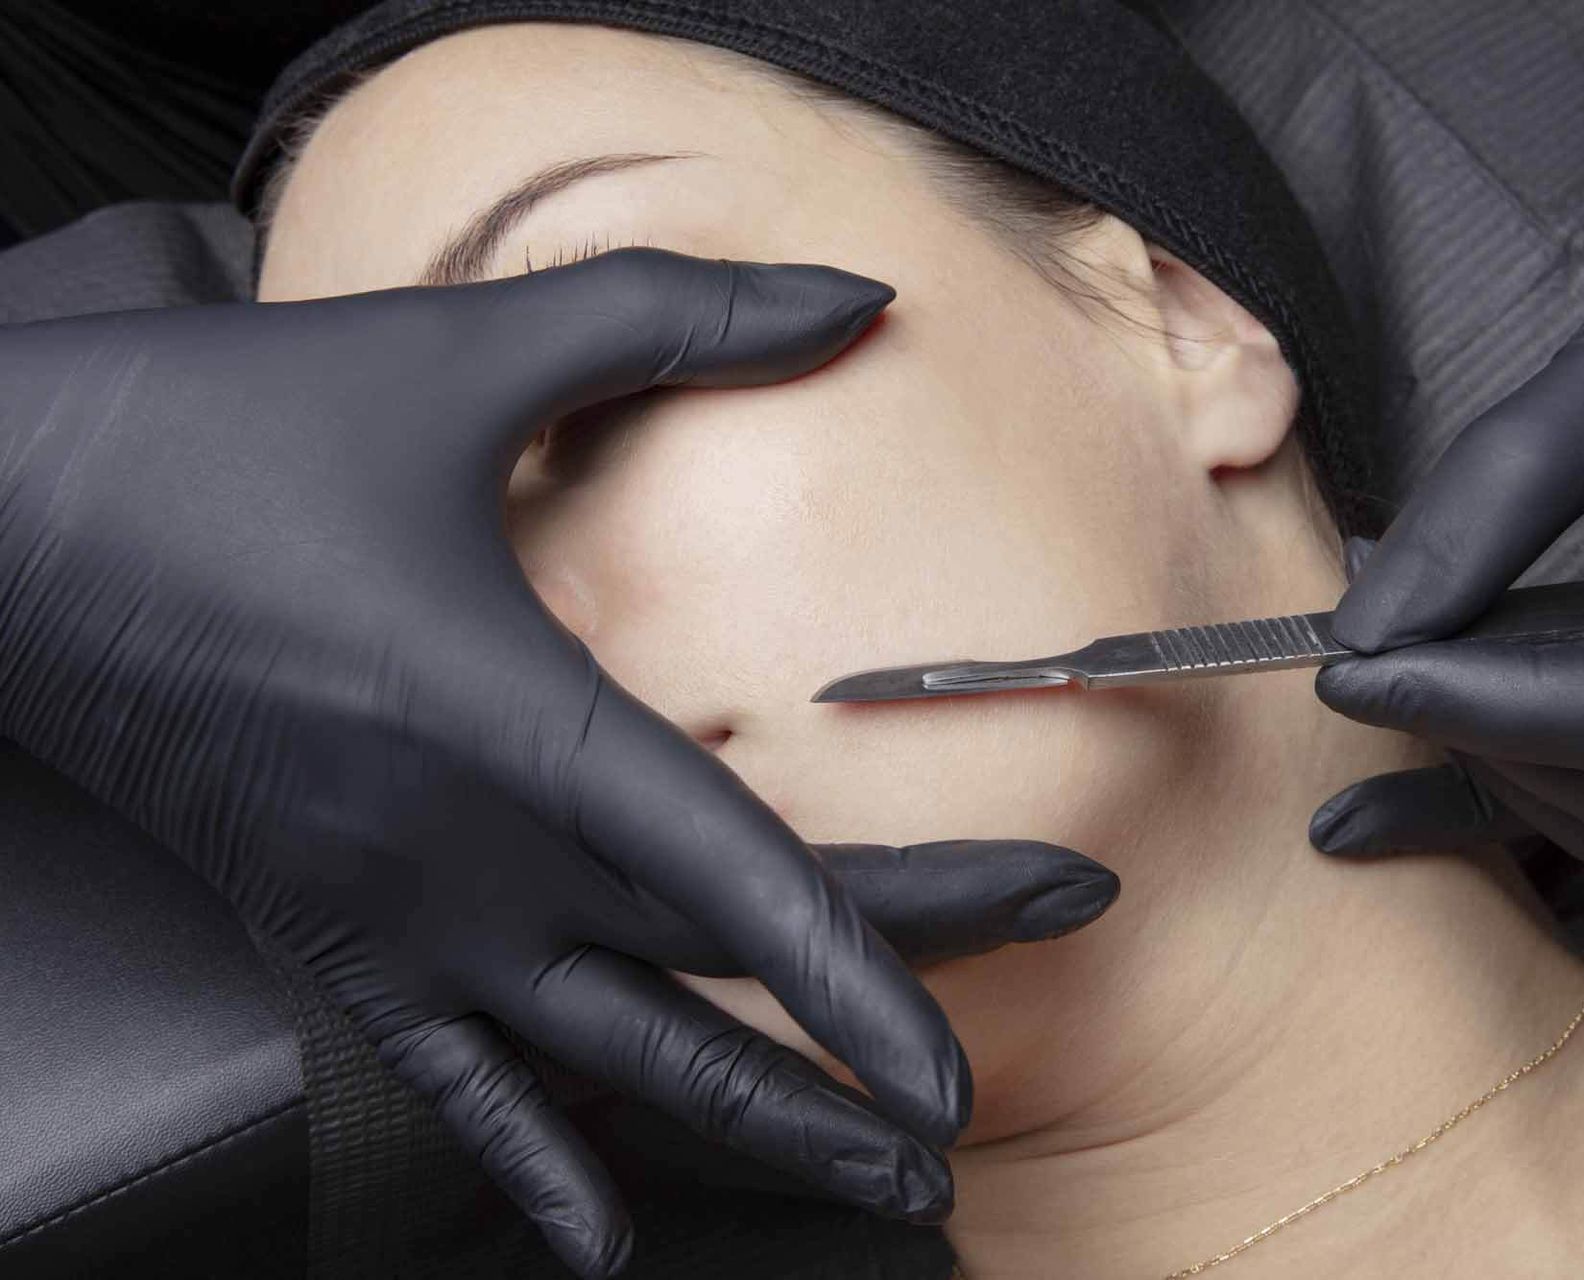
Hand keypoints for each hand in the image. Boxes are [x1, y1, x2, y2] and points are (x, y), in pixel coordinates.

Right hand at [0, 249, 1114, 1276]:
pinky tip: (607, 1239)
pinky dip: (536, 1166)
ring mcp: (397, 917)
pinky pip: (450, 1086)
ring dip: (751, 1134)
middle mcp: (470, 853)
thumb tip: (855, 293)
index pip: (737, 878)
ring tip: (875, 1185)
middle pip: (713, 975)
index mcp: (520, 723)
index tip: (963, 1067)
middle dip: (864, 1039)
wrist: (1, 515)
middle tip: (977, 1103)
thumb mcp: (462, 352)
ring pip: (612, 1064)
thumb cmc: (225, 430)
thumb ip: (673, 316)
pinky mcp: (329, 939)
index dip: (869, 974)